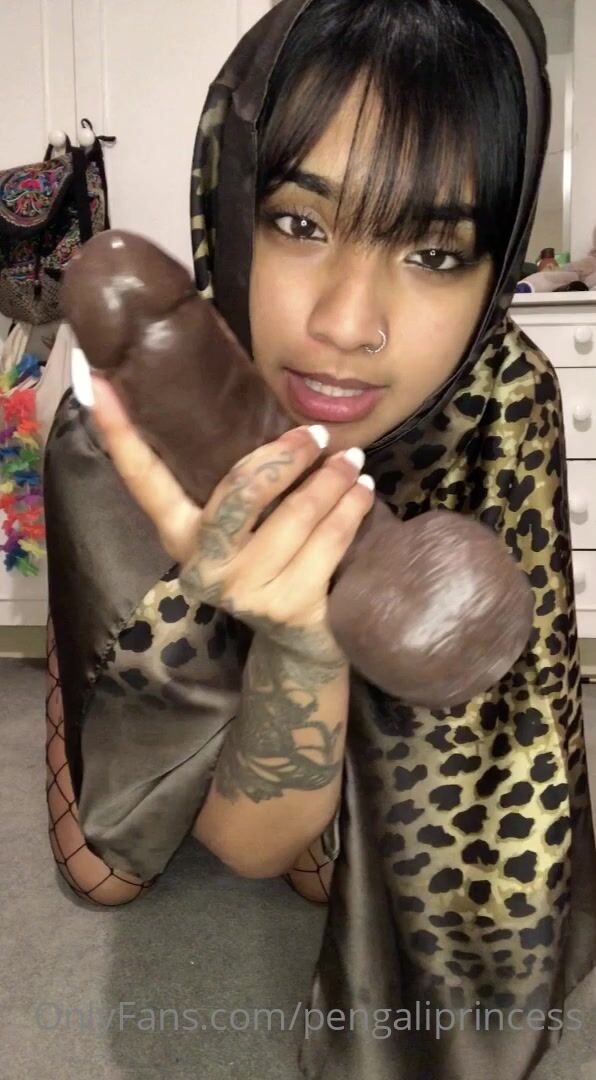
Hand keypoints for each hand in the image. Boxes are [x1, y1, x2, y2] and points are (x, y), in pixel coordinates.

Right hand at [86, 374, 374, 659]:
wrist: (299, 644)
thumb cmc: (269, 565)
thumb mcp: (240, 528)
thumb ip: (238, 485)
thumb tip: (253, 407)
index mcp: (179, 535)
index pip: (142, 479)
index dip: (120, 432)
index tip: (98, 383)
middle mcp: (203, 564)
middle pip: (239, 491)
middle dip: (285, 456)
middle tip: (315, 434)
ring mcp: (246, 589)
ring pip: (296, 514)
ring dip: (331, 480)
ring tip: (351, 459)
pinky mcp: (290, 606)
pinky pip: (329, 541)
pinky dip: (352, 510)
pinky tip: (363, 492)